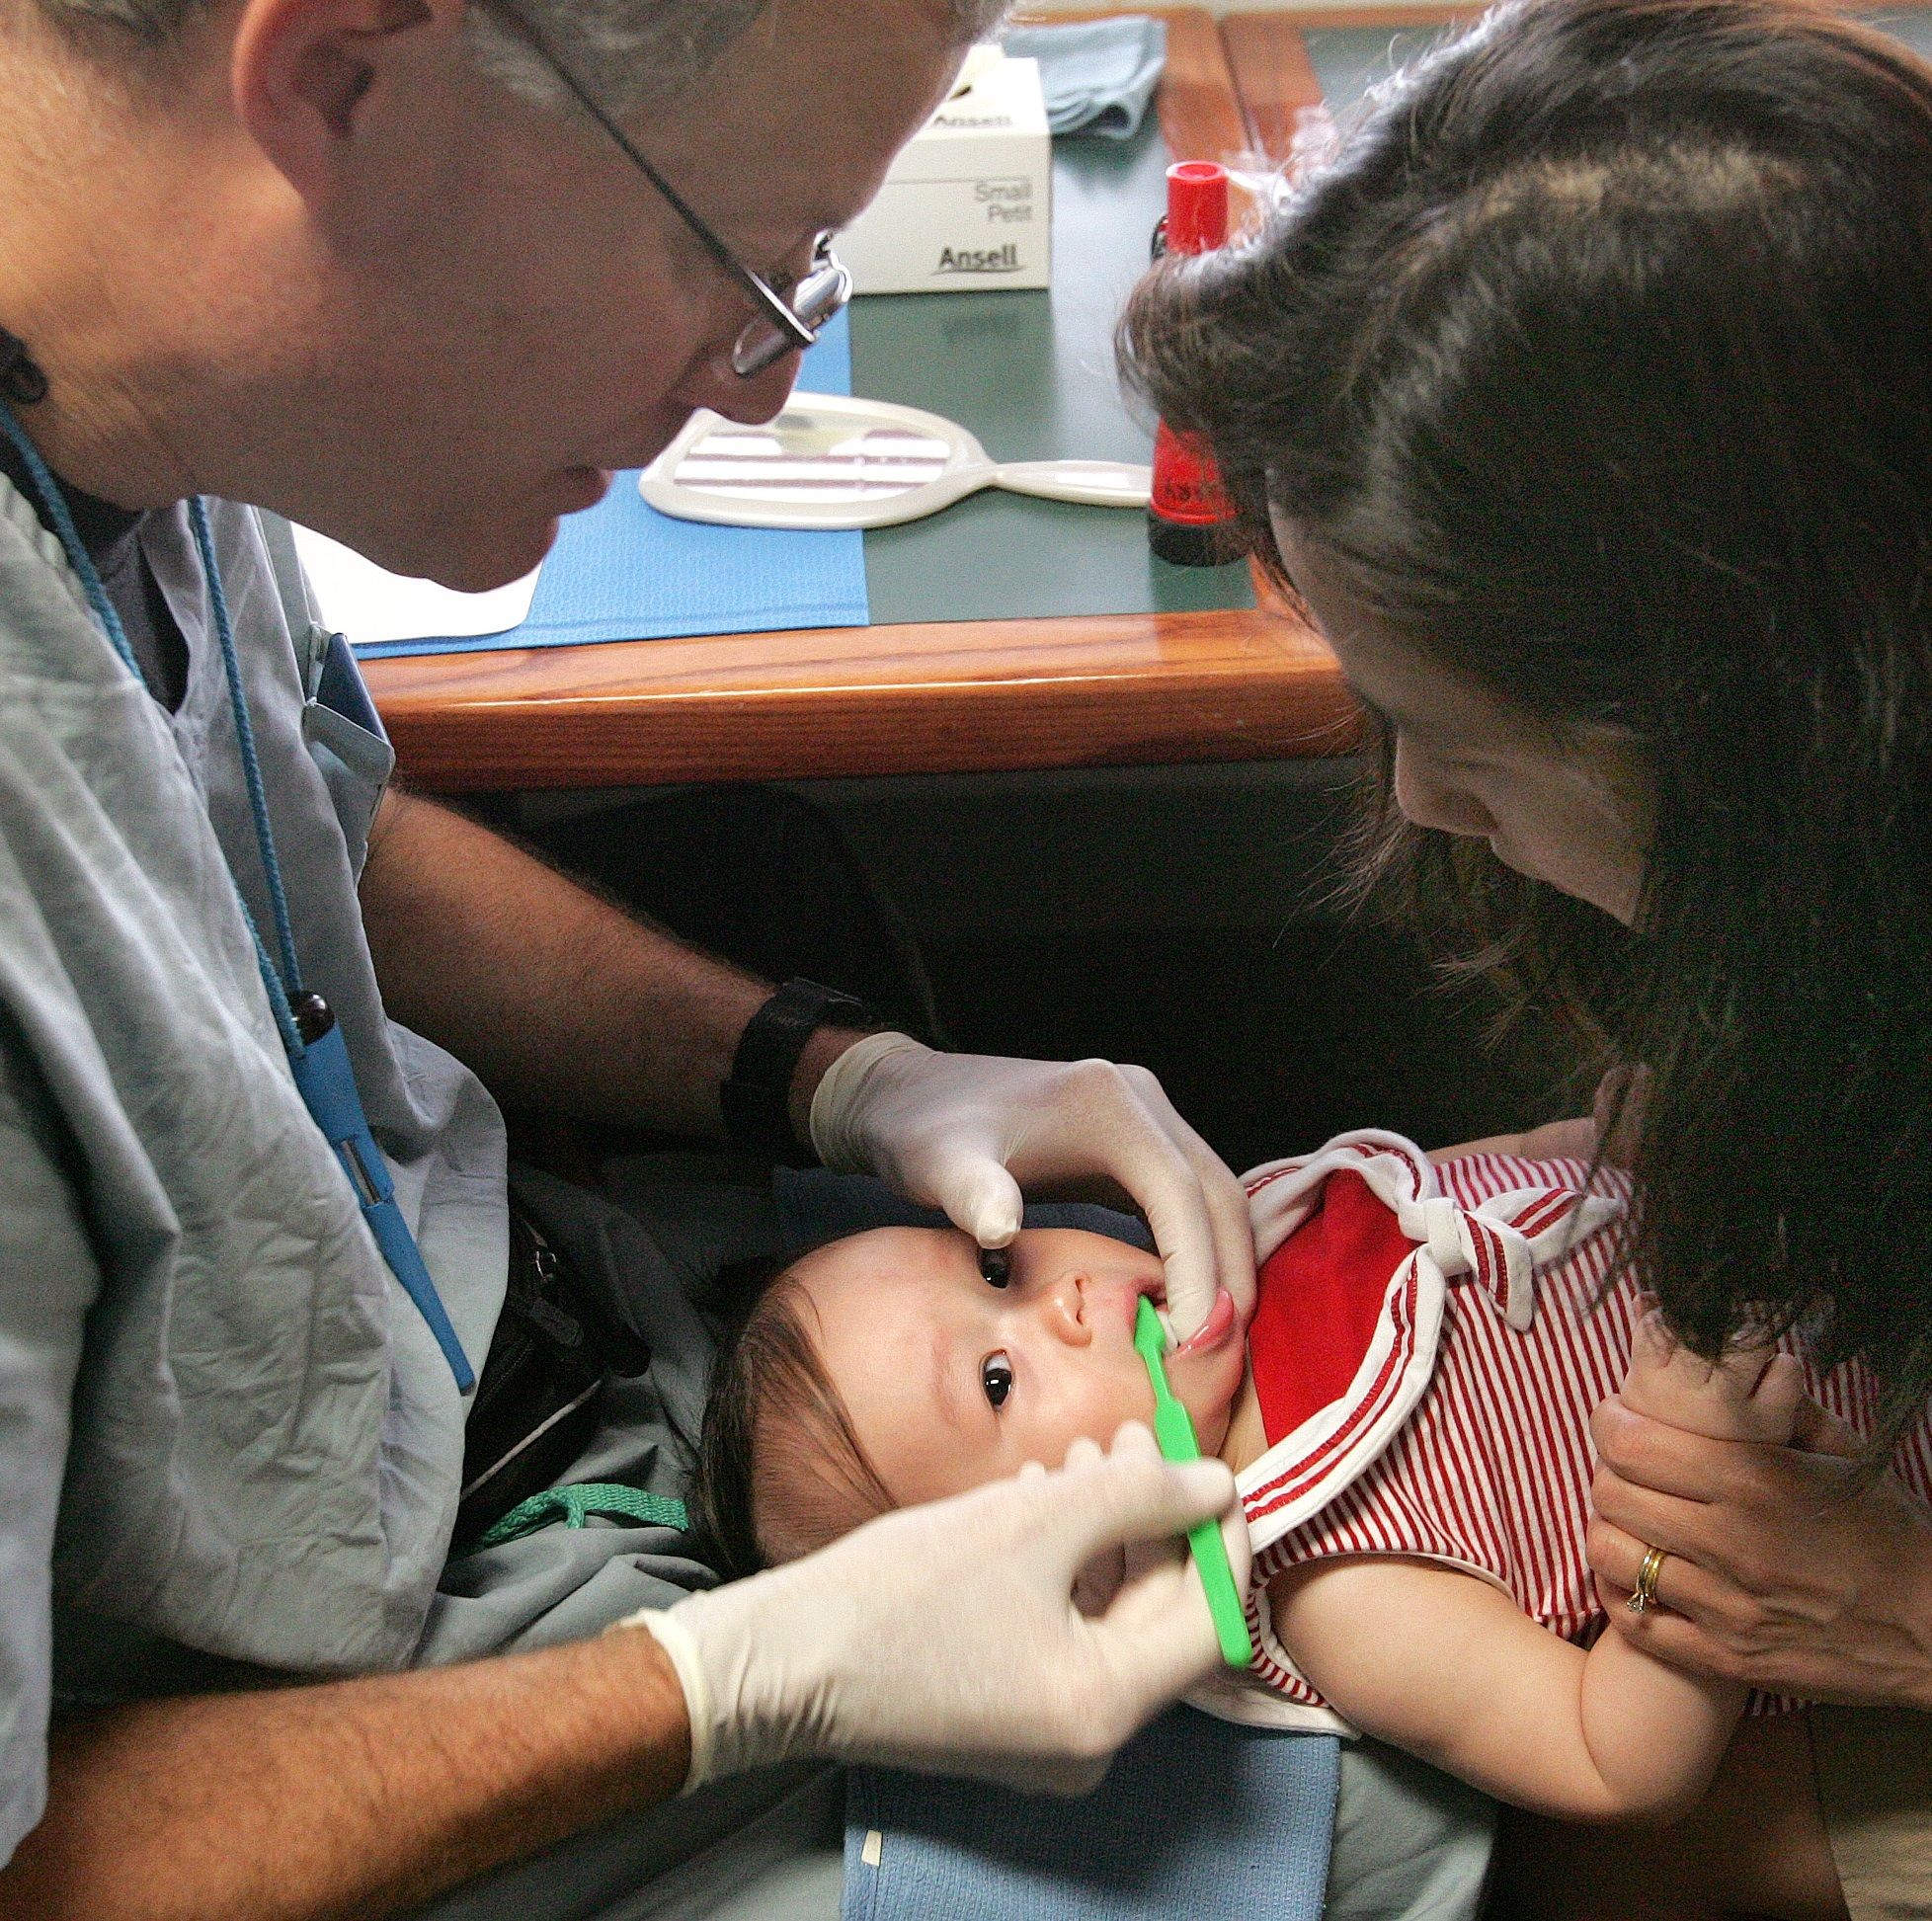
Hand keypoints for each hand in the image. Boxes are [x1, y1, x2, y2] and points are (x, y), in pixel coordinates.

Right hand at [625, 1422, 1245, 1793]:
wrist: (788, 1660)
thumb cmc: (905, 1592)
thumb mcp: (1033, 1521)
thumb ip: (1139, 1496)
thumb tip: (1216, 1483)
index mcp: (1108, 1706)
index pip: (1209, 1619)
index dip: (1217, 1533)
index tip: (1210, 1464)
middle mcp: (1092, 1742)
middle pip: (1158, 1616)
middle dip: (1149, 1519)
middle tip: (1127, 1436)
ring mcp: (1049, 1738)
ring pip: (1108, 1617)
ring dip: (1103, 1532)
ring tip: (1074, 1456)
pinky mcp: (1010, 1718)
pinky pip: (1066, 1635)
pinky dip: (1064, 1568)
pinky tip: (1035, 1501)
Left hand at [809, 1033, 1254, 1337]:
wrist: (908, 1095)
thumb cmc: (922, 1131)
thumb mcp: (938, 1162)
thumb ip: (971, 1192)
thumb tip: (1000, 1227)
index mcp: (1110, 1106)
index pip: (1181, 1194)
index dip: (1200, 1268)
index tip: (1197, 1340)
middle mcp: (1141, 1101)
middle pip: (1216, 1193)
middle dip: (1230, 1273)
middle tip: (1219, 1355)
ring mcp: (1143, 1118)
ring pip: (1212, 1195)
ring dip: (1222, 1262)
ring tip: (1208, 1341)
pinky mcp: (1133, 1141)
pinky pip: (1185, 1198)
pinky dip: (1196, 1248)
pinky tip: (1180, 1301)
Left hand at [1588, 1389, 1931, 1704]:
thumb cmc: (1890, 1536)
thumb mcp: (1842, 1456)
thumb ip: (1782, 1410)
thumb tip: (1743, 1372)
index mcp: (1756, 1482)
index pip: (1632, 1444)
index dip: (1610, 1425)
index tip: (1614, 1419)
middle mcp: (1733, 1543)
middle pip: (1613, 1496)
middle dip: (1607, 1475)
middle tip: (1621, 1472)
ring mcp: (1727, 1607)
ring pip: (1613, 1557)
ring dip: (1609, 1533)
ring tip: (1627, 1524)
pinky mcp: (1727, 1659)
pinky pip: (1635, 1622)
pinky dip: (1620, 1595)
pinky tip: (1637, 1578)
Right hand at [1618, 1308, 1802, 1444]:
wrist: (1720, 1508)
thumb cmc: (1681, 1439)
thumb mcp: (1650, 1395)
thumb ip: (1648, 1342)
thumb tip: (1644, 1296)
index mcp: (1643, 1386)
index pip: (1660, 1322)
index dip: (1679, 1325)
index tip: (1687, 1343)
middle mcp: (1677, 1398)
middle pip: (1704, 1326)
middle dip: (1717, 1333)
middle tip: (1724, 1360)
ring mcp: (1722, 1414)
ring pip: (1748, 1340)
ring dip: (1754, 1349)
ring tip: (1750, 1376)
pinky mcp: (1767, 1428)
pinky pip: (1784, 1369)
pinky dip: (1785, 1374)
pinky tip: (1774, 1396)